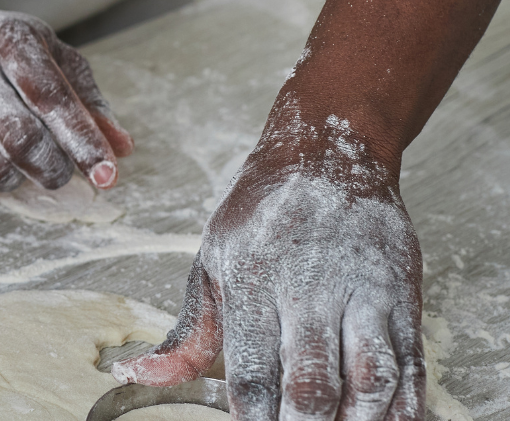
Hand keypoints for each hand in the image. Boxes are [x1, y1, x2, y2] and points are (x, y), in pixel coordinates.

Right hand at [0, 10, 133, 197]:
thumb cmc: (4, 55)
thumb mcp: (51, 57)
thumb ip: (88, 101)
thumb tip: (121, 149)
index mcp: (6, 40)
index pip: (51, 97)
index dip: (84, 140)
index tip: (108, 175)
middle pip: (23, 141)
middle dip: (55, 168)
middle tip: (62, 170)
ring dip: (20, 179)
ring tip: (19, 159)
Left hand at [113, 102, 423, 420]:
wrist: (326, 155)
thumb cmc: (261, 213)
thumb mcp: (209, 264)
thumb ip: (186, 333)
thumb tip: (137, 375)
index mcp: (253, 286)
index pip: (252, 374)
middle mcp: (309, 293)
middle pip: (310, 385)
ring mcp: (361, 295)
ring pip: (370, 379)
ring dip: (357, 419)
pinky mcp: (402, 296)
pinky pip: (412, 364)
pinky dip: (404, 405)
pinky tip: (385, 420)